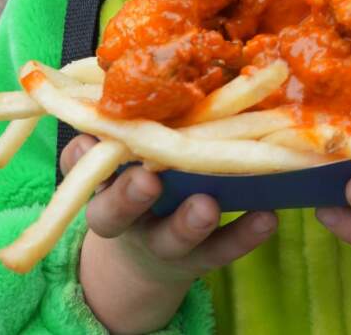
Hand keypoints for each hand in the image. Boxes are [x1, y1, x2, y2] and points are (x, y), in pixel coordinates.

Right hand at [61, 134, 276, 334]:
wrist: (147, 256)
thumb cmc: (135, 184)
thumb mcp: (117, 164)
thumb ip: (110, 133)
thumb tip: (110, 93)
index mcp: (103, 191)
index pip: (83, 173)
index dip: (83, 162)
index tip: (92, 143)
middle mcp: (130, 221)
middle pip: (119, 216)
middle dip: (130, 197)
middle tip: (147, 180)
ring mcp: (167, 242)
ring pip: (174, 239)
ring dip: (190, 223)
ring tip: (208, 206)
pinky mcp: (203, 257)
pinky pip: (224, 249)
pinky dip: (246, 234)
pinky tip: (267, 217)